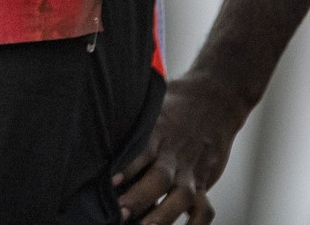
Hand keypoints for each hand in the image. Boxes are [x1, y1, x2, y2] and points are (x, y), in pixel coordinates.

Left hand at [112, 73, 245, 223]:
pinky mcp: (205, 181)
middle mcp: (174, 154)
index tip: (108, 182)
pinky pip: (205, 209)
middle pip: (160, 177)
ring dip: (164, 215)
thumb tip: (93, 128)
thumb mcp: (151, 105)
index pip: (141, 151)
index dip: (126, 167)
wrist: (216, 97)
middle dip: (140, 197)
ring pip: (182, 196)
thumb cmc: (174, 103)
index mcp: (158, 132)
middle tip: (119, 214)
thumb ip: (129, 121)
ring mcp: (191, 169)